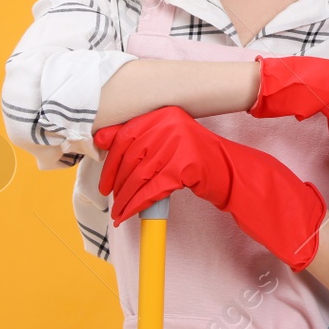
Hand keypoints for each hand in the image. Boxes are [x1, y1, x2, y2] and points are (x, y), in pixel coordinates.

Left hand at [94, 106, 232, 223]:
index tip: (105, 181)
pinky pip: (152, 189)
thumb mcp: (168, 140)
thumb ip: (139, 139)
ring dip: (125, 198)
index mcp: (164, 115)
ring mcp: (178, 145)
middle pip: (131, 158)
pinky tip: (128, 213)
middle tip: (112, 199)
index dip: (110, 161)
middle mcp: (171, 125)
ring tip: (119, 211)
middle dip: (118, 183)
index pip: (126, 135)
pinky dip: (137, 204)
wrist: (228, 170)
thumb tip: (100, 140)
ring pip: (140, 176)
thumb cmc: (194, 157)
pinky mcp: (184, 167)